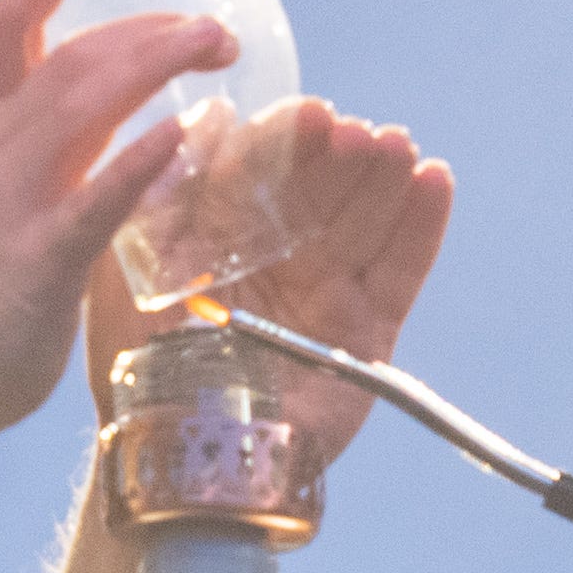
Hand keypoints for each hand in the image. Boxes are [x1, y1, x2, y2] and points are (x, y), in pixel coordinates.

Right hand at [0, 0, 231, 445]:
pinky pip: (95, 197)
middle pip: (70, 50)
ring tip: (217, 46)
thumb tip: (119, 134)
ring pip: (82, 99)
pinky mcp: (37, 261)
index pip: (11, 17)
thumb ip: (47, 164)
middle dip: (149, 25)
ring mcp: (10, 202)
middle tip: (214, 28)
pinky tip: (189, 134)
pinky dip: (142, 159)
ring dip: (157, 60)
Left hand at [80, 101, 455, 464]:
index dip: (290, 140)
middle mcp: (280, 257)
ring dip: (386, 180)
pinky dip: (422, 229)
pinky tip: (434, 181)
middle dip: (343, 157)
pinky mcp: (367, 333)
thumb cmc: (142, 364)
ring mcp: (327, 293)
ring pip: (366, 223)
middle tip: (360, 135)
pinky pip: (401, 273)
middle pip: (323, 191)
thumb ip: (168, 192)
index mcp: (224, 235)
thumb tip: (209, 115)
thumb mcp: (138, 267)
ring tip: (397, 146)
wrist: (183, 457)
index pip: (265, 171)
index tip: (312, 116)